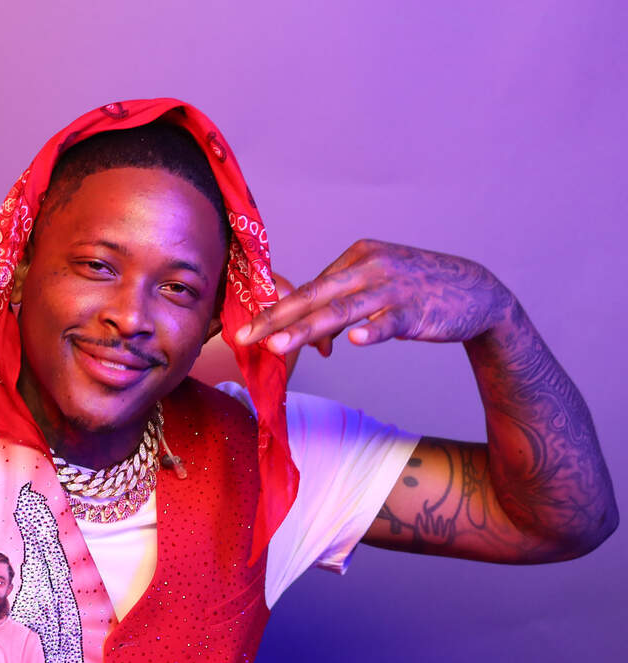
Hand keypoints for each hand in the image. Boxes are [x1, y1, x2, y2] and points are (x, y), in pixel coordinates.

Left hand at [234, 239, 513, 355]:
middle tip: (245, 337)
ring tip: (278, 345)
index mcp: (357, 255)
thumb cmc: (417, 290)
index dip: (281, 314)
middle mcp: (371, 266)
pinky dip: (373, 331)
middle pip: (315, 295)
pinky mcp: (417, 310)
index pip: (311, 287)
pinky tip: (355, 341)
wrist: (478, 292)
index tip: (251, 331)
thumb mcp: (377, 285)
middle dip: (275, 318)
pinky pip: (390, 322)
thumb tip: (307, 332)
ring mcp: (394, 287)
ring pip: (342, 310)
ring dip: (308, 329)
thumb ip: (342, 302)